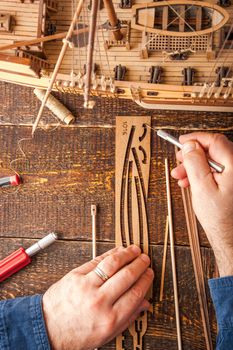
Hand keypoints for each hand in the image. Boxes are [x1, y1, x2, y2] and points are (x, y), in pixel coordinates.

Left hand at [42, 245, 153, 349]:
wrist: (48, 329)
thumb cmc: (76, 334)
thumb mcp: (106, 334)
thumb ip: (127, 318)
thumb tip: (144, 304)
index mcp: (110, 319)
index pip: (135, 293)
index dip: (145, 280)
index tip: (150, 274)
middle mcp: (100, 301)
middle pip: (127, 276)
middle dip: (139, 264)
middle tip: (145, 259)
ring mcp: (87, 286)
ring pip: (112, 264)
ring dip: (126, 254)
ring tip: (134, 250)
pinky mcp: (76, 276)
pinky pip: (96, 261)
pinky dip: (110, 253)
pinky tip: (117, 251)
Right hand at [171, 132, 232, 276]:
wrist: (228, 235)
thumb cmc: (219, 217)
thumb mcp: (201, 187)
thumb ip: (194, 163)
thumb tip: (189, 146)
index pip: (215, 141)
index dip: (196, 139)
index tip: (182, 142)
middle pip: (213, 150)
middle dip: (193, 156)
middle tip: (179, 162)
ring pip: (212, 161)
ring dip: (195, 166)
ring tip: (181, 177)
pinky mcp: (231, 181)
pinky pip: (215, 171)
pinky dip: (201, 174)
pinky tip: (190, 182)